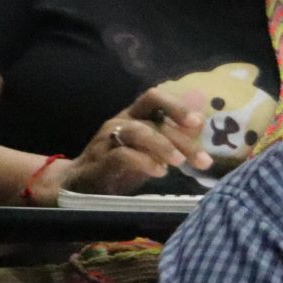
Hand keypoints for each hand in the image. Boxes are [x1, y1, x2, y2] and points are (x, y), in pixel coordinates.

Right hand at [51, 82, 210, 195]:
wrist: (78, 185)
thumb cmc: (120, 165)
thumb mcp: (151, 150)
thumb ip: (174, 135)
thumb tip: (202, 120)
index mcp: (134, 115)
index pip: (154, 97)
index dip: (176, 106)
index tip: (198, 122)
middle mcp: (120, 122)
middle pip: (153, 120)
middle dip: (182, 139)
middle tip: (204, 160)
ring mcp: (107, 140)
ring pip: (137, 132)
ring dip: (163, 146)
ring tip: (180, 163)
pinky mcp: (99, 161)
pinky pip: (122, 155)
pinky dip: (143, 162)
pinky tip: (160, 172)